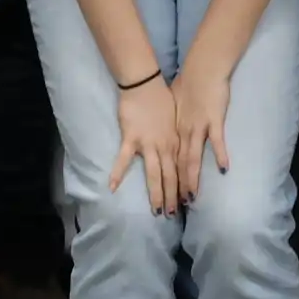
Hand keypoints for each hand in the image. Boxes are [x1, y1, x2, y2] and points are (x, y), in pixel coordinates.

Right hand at [110, 77, 182, 215]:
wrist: (145, 83)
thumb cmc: (161, 98)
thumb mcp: (176, 119)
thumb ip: (176, 136)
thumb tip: (179, 147)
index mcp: (175, 141)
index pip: (181, 169)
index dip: (184, 186)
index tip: (186, 202)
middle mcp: (165, 146)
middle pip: (170, 176)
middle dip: (172, 197)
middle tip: (172, 214)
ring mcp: (148, 143)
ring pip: (154, 173)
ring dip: (156, 193)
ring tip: (157, 210)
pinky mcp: (131, 138)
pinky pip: (124, 159)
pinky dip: (118, 173)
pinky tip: (112, 187)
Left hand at [170, 60, 233, 204]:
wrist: (202, 68)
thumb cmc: (188, 84)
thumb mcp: (174, 105)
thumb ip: (173, 120)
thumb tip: (168, 130)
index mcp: (174, 130)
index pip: (169, 161)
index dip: (166, 181)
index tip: (164, 198)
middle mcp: (184, 133)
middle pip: (178, 165)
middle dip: (175, 189)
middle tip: (173, 209)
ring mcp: (199, 127)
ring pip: (193, 158)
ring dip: (192, 179)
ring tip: (191, 198)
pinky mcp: (214, 120)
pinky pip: (217, 141)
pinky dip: (220, 154)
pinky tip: (223, 169)